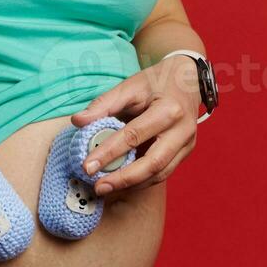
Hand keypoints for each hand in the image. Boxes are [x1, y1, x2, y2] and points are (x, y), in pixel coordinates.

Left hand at [69, 56, 200, 202]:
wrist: (188, 79)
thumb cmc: (156, 81)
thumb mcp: (129, 86)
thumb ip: (103, 104)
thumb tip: (78, 121)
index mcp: (168, 110)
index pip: (134, 135)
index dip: (109, 152)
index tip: (87, 166)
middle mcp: (182, 130)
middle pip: (153, 163)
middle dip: (123, 179)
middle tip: (98, 187)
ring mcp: (187, 143)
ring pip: (160, 174)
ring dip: (132, 185)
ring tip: (106, 188)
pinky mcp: (186, 152)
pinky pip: (163, 172)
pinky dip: (142, 180)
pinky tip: (123, 183)